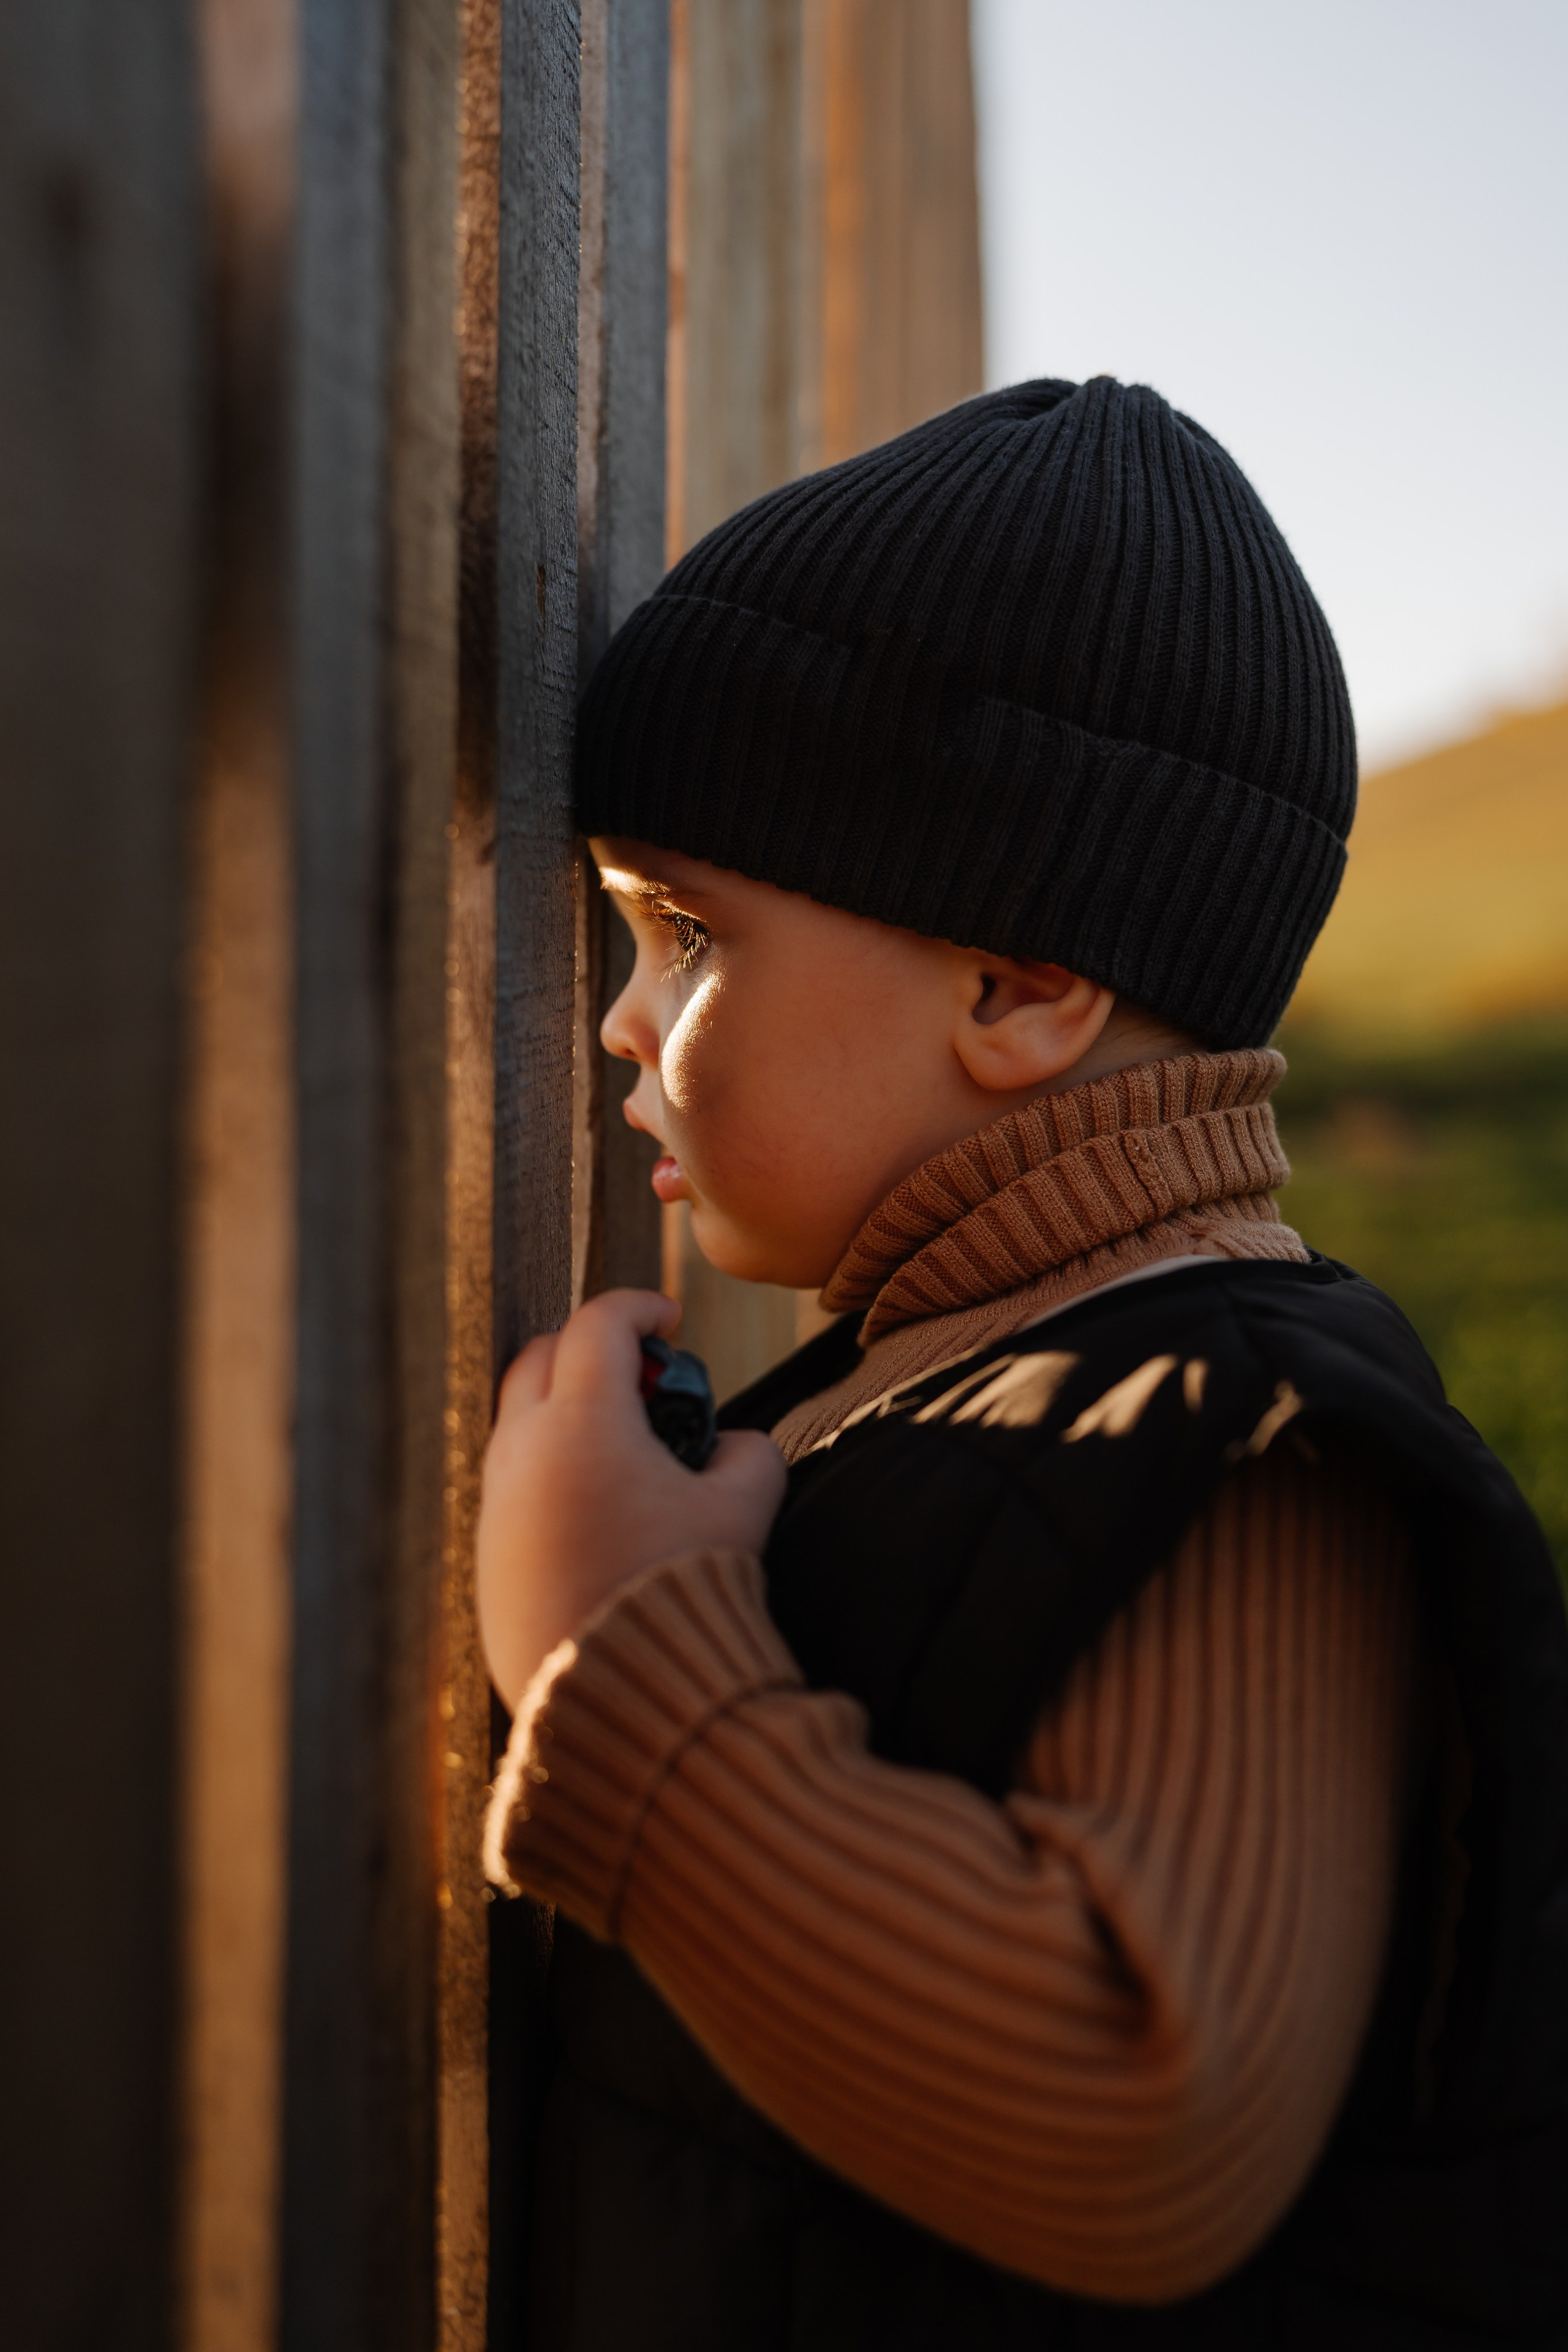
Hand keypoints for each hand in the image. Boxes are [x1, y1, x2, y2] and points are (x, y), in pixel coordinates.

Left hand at [476, 1289, 787, 1708]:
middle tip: (642, 1377)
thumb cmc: (681, 1591)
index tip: (669, 1317)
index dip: (639, 1307)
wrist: (622, 1694)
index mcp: (583, 1423)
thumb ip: (749, 1455)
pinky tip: (598, 1510)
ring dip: (563, 1411)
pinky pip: (509, 1484)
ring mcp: (496, 1503)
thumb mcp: (744, 1510)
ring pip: (515, 1421)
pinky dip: (547, 1470)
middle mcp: (523, 1451)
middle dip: (589, 1348)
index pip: (599, 1325)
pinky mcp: (485, 1553)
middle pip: (538, 1356)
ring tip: (625, 1451)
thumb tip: (733, 1445)